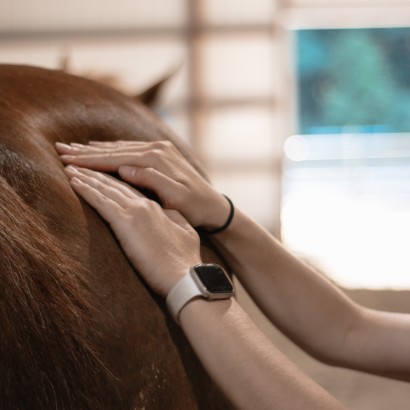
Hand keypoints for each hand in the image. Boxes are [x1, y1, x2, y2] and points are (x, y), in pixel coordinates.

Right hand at [56, 140, 229, 228]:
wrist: (214, 205)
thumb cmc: (195, 206)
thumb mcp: (177, 198)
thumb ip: (153, 181)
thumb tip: (125, 169)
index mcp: (157, 160)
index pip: (116, 158)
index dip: (90, 160)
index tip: (67, 160)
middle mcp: (157, 149)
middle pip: (115, 150)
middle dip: (86, 151)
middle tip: (60, 149)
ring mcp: (159, 150)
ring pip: (120, 148)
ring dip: (96, 149)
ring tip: (74, 148)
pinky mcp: (160, 154)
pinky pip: (130, 150)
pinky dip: (112, 150)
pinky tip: (100, 149)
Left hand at [64, 165, 200, 296]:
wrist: (185, 274)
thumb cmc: (185, 258)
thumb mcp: (183, 231)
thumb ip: (171, 218)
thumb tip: (164, 214)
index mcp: (157, 207)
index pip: (130, 188)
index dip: (113, 179)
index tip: (99, 172)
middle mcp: (144, 205)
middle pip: (115, 184)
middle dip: (96, 173)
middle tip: (78, 163)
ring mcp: (135, 212)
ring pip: (106, 190)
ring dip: (86, 178)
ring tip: (70, 168)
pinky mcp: (126, 224)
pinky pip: (101, 203)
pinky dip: (87, 191)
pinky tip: (74, 183)